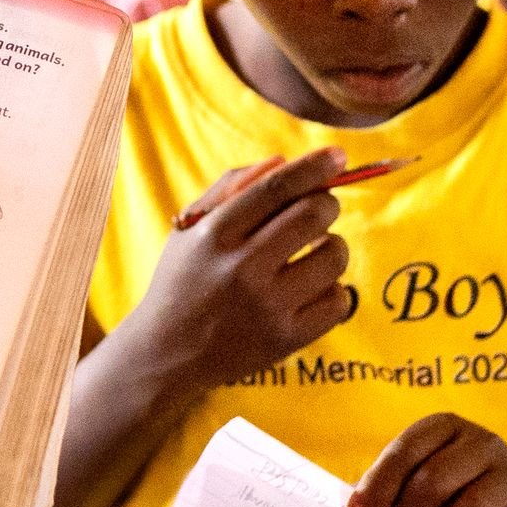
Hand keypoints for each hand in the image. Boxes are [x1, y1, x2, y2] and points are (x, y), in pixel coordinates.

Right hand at [134, 147, 352, 391]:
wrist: (167, 351)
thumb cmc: (182, 280)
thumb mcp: (189, 229)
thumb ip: (230, 188)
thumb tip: (283, 161)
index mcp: (214, 235)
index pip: (275, 189)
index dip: (313, 167)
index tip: (338, 155)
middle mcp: (242, 268)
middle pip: (313, 215)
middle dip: (326, 203)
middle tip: (320, 208)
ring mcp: (268, 306)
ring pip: (334, 256)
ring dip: (332, 245)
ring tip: (313, 252)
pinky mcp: (288, 338)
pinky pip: (339, 300)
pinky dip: (333, 288)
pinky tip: (310, 288)